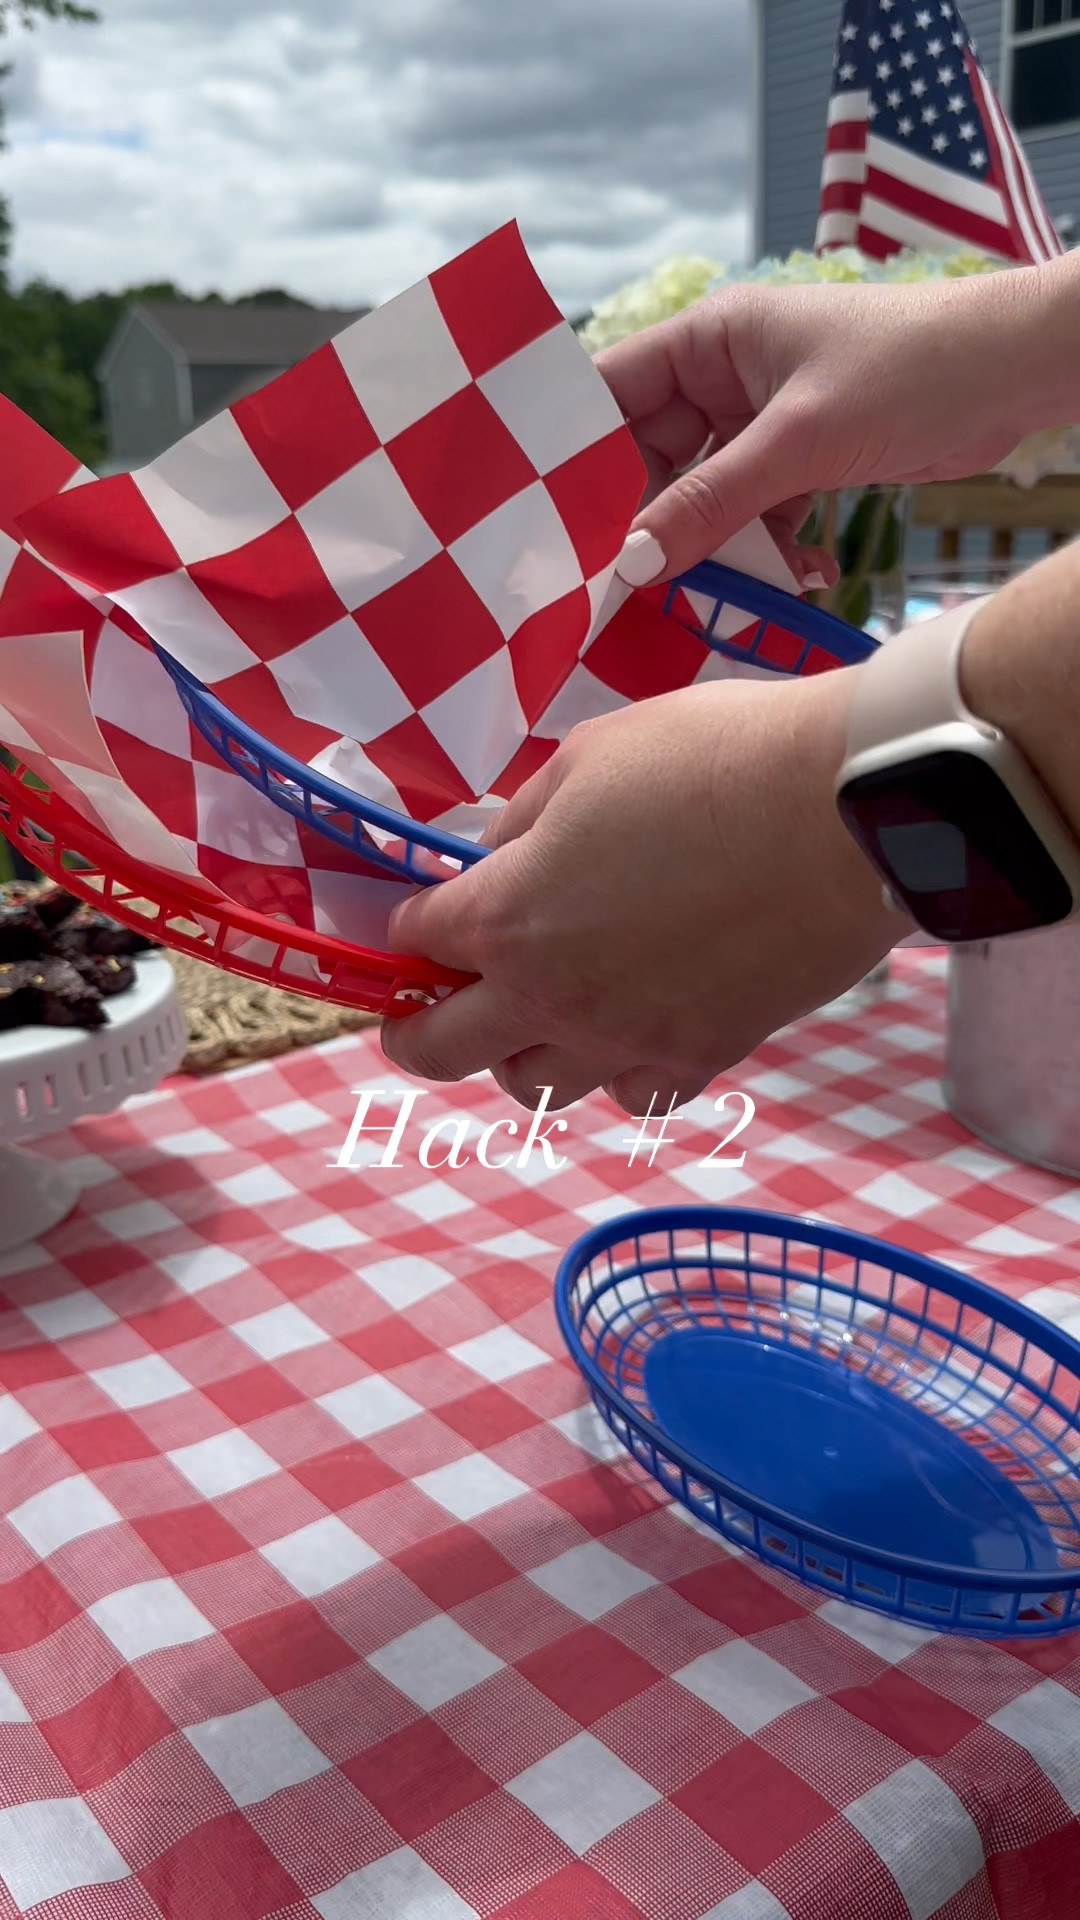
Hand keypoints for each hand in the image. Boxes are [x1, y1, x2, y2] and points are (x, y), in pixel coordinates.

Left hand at [380, 669, 901, 1113]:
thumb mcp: (585, 758)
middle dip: (413, 1032)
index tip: (416, 917)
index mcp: (508, 916)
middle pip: (443, 1052)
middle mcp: (553, 996)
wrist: (843, 810)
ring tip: (533, 1022)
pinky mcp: (705, 1055)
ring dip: (516, 1057)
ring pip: (535, 1089)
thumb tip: (501, 856)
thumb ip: (524, 822)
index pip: (419, 940)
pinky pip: (635, 1096)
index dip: (408, 925)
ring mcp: (628, 1038)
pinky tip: (629, 1036)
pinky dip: (617, 1074)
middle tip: (415, 1016)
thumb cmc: (710, 759)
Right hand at [601, 263, 1075, 584]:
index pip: (609, 393)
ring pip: (704, 497)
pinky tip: (796, 579)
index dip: (574, 457)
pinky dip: (767, 552)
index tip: (547, 526)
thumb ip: (711, 503)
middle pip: (650, 459)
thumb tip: (631, 562)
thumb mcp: (799, 441)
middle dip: (645, 523)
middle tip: (623, 588)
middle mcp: (725, 377)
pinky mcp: (801, 462)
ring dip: (712, 549)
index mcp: (708, 338)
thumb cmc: (911, 367)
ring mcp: (762, 423)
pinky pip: (756, 516)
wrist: (1016, 374)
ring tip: (713, 595)